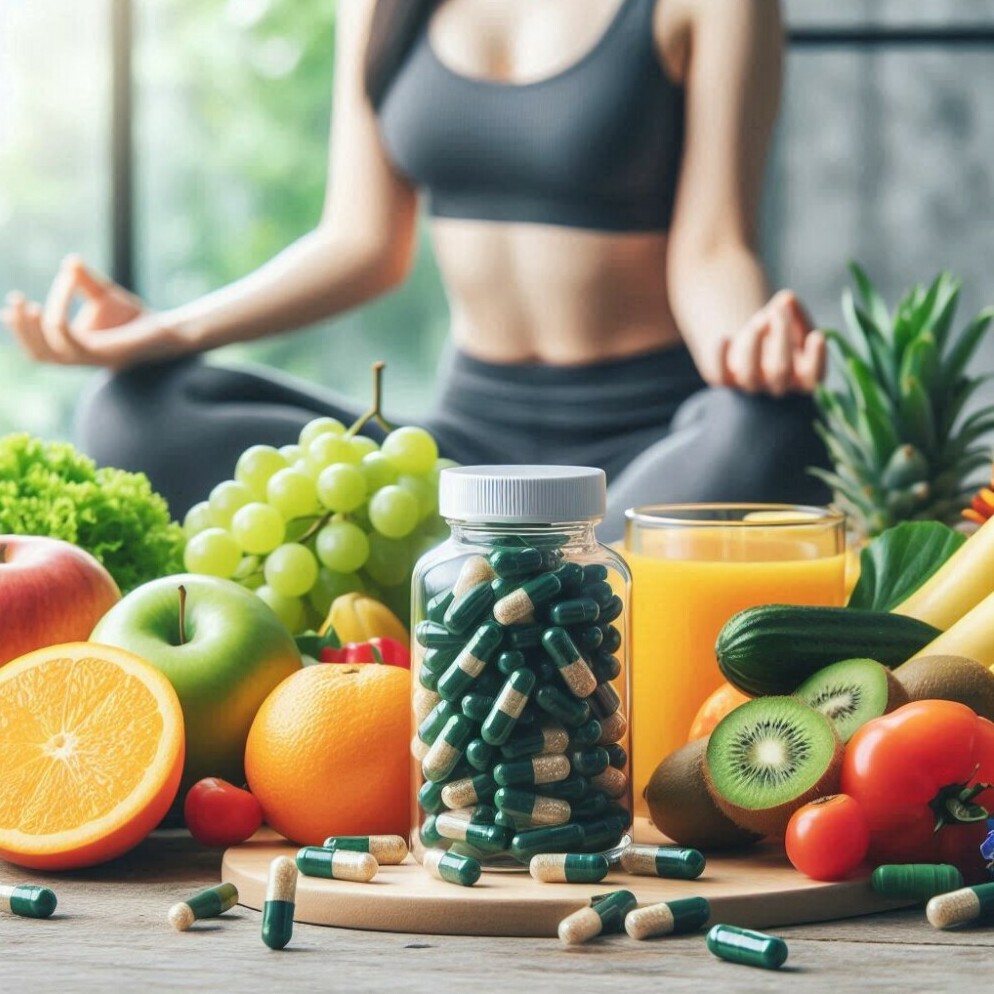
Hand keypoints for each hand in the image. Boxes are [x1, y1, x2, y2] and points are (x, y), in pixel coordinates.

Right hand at [2, 256, 162, 368]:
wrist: (165, 329)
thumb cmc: (133, 316)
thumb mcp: (103, 295)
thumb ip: (84, 282)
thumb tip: (71, 261)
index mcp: (73, 348)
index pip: (39, 347)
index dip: (21, 331)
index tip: (12, 305)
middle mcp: (79, 357)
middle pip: (39, 354)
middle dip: (22, 329)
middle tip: (15, 300)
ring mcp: (92, 359)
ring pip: (51, 349)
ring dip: (36, 327)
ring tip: (30, 303)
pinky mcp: (105, 355)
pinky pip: (71, 340)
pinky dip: (59, 318)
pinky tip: (58, 300)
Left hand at [718, 290, 825, 395]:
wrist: (749, 347)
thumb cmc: (780, 336)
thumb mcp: (792, 322)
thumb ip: (794, 311)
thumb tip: (787, 299)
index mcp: (802, 377)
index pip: (814, 378)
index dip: (817, 360)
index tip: (818, 336)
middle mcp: (776, 387)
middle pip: (779, 372)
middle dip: (781, 336)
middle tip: (779, 310)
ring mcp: (749, 386)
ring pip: (749, 374)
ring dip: (754, 340)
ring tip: (761, 315)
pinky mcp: (724, 380)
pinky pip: (718, 375)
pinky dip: (719, 357)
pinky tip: (725, 338)